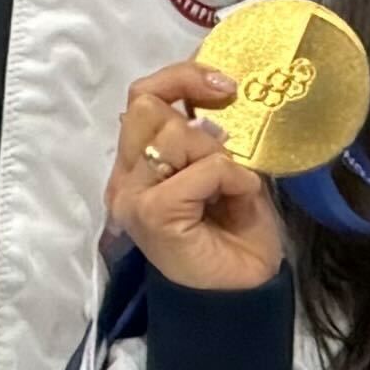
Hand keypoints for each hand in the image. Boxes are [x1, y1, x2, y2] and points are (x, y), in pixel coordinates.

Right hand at [109, 60, 288, 290]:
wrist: (241, 292)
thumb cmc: (236, 235)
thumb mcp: (229, 173)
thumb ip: (213, 140)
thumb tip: (223, 88)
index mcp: (140, 164)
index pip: (142, 97)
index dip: (181, 77)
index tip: (224, 83)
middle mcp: (127, 176)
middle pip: (145, 102)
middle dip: (196, 110)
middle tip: (228, 136)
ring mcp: (133, 195)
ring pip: (174, 135)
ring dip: (218, 153)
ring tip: (230, 187)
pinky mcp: (152, 212)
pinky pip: (202, 170)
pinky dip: (232, 179)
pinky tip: (238, 201)